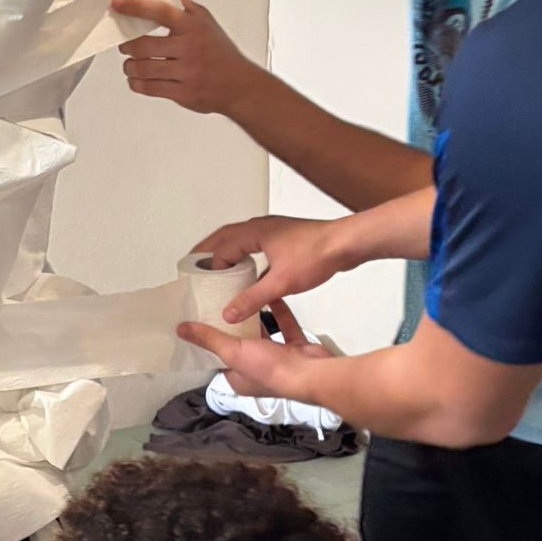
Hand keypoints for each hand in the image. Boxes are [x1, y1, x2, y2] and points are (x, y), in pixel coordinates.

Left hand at [112, 0, 257, 116]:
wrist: (240, 85)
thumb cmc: (220, 52)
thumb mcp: (206, 21)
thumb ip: (183, 5)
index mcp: (193, 26)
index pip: (160, 11)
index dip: (135, 6)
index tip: (118, 3)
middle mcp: (190, 47)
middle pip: (143, 44)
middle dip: (126, 46)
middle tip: (124, 45)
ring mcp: (186, 71)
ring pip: (143, 68)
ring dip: (129, 66)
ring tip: (130, 64)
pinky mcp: (183, 92)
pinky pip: (149, 88)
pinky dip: (136, 84)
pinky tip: (136, 80)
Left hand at [179, 295, 339, 397]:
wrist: (314, 373)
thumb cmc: (270, 369)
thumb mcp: (233, 352)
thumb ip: (209, 339)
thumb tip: (180, 329)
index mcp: (239, 379)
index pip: (219, 359)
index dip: (210, 341)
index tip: (202, 319)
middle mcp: (258, 372)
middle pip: (241, 345)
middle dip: (233, 326)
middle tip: (221, 301)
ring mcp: (280, 360)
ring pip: (264, 335)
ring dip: (256, 318)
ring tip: (242, 295)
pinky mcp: (297, 348)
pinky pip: (286, 326)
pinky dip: (280, 312)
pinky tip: (272, 295)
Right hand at [194, 213, 349, 323]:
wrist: (347, 244)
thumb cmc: (318, 253)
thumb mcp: (281, 283)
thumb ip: (252, 299)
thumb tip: (230, 312)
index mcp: (254, 233)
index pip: (221, 248)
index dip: (210, 266)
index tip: (202, 281)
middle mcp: (261, 228)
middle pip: (224, 237)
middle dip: (208, 250)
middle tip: (194, 264)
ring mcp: (273, 231)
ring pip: (240, 239)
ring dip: (227, 251)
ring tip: (218, 268)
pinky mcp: (285, 239)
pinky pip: (255, 245)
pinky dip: (246, 256)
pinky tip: (250, 273)